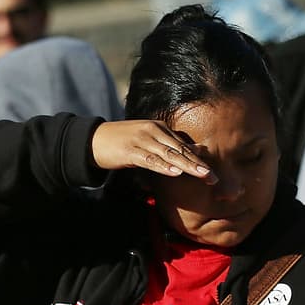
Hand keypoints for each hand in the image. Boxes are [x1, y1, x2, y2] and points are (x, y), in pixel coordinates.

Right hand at [90, 120, 216, 183]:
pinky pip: (150, 159)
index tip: (212, 172)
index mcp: (159, 127)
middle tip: (213, 177)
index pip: (183, 145)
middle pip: (180, 149)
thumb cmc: (118, 143)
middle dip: (197, 164)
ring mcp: (141, 140)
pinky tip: (175, 172)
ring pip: (169, 154)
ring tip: (202, 175)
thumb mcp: (143, 142)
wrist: (91, 140)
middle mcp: (153, 130)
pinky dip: (163, 166)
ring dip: (187, 166)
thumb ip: (161, 148)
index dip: (198, 159)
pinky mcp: (129, 150)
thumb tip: (179, 159)